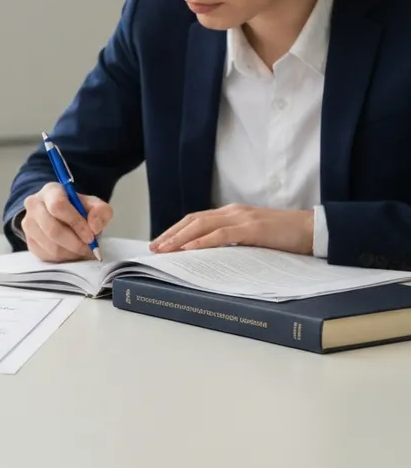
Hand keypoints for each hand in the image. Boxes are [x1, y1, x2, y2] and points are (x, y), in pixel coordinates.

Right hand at [21, 182, 112, 262]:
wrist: (59, 215)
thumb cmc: (77, 209)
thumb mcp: (94, 204)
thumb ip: (101, 211)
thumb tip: (94, 227)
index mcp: (50, 191)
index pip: (58, 206)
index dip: (76, 223)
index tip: (90, 235)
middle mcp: (34, 205)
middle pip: (53, 229)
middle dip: (75, 243)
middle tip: (89, 248)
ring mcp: (28, 224)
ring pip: (50, 246)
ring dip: (71, 253)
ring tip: (82, 251)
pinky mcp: (29, 242)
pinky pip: (47, 256)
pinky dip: (63, 258)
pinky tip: (71, 253)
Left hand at [150, 204, 312, 254]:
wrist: (314, 230)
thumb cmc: (285, 237)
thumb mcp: (252, 238)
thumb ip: (233, 241)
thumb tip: (209, 256)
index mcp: (231, 213)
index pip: (196, 220)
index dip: (175, 230)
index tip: (160, 243)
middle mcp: (232, 212)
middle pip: (193, 220)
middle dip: (170, 234)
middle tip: (154, 248)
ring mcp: (242, 218)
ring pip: (202, 225)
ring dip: (180, 238)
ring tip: (165, 250)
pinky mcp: (252, 228)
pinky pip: (222, 234)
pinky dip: (203, 241)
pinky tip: (189, 249)